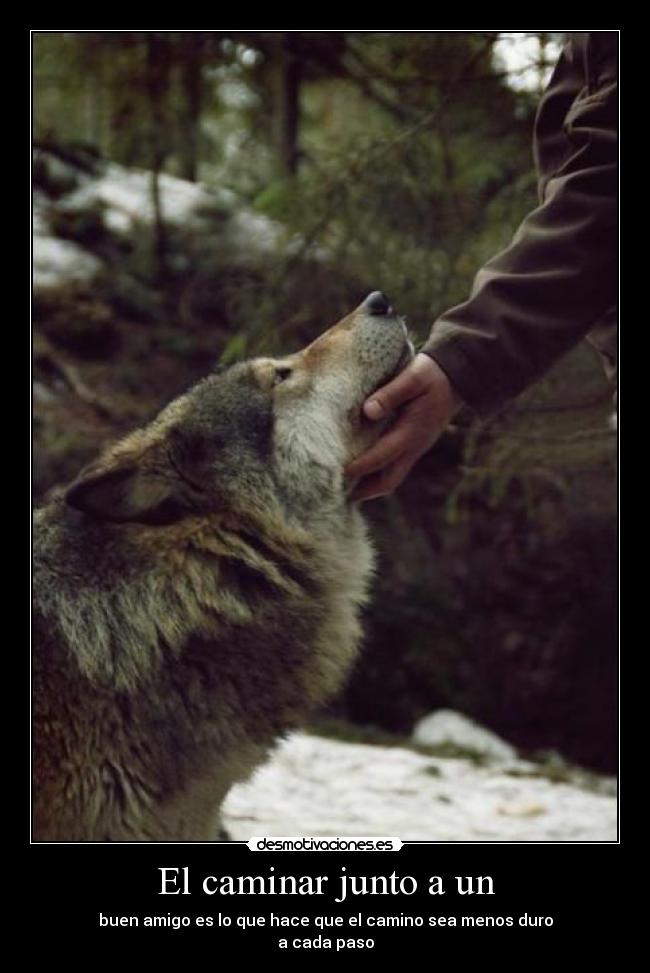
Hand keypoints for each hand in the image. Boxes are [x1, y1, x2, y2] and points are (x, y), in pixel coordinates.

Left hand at [345, 353, 461, 500]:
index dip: (359, 467)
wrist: (456, 377)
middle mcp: (414, 447)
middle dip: (363, 492)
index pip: (381, 457)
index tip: (337, 472)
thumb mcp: (412, 377)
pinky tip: (359, 473)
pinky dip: (375, 475)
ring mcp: (414, 449)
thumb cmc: (431, 375)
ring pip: (391, 479)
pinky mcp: (413, 445)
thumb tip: (368, 411)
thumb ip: (391, 394)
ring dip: (369, 487)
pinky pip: (393, 468)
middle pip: (388, 482)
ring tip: (343, 489)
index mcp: (411, 432)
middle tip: (337, 494)